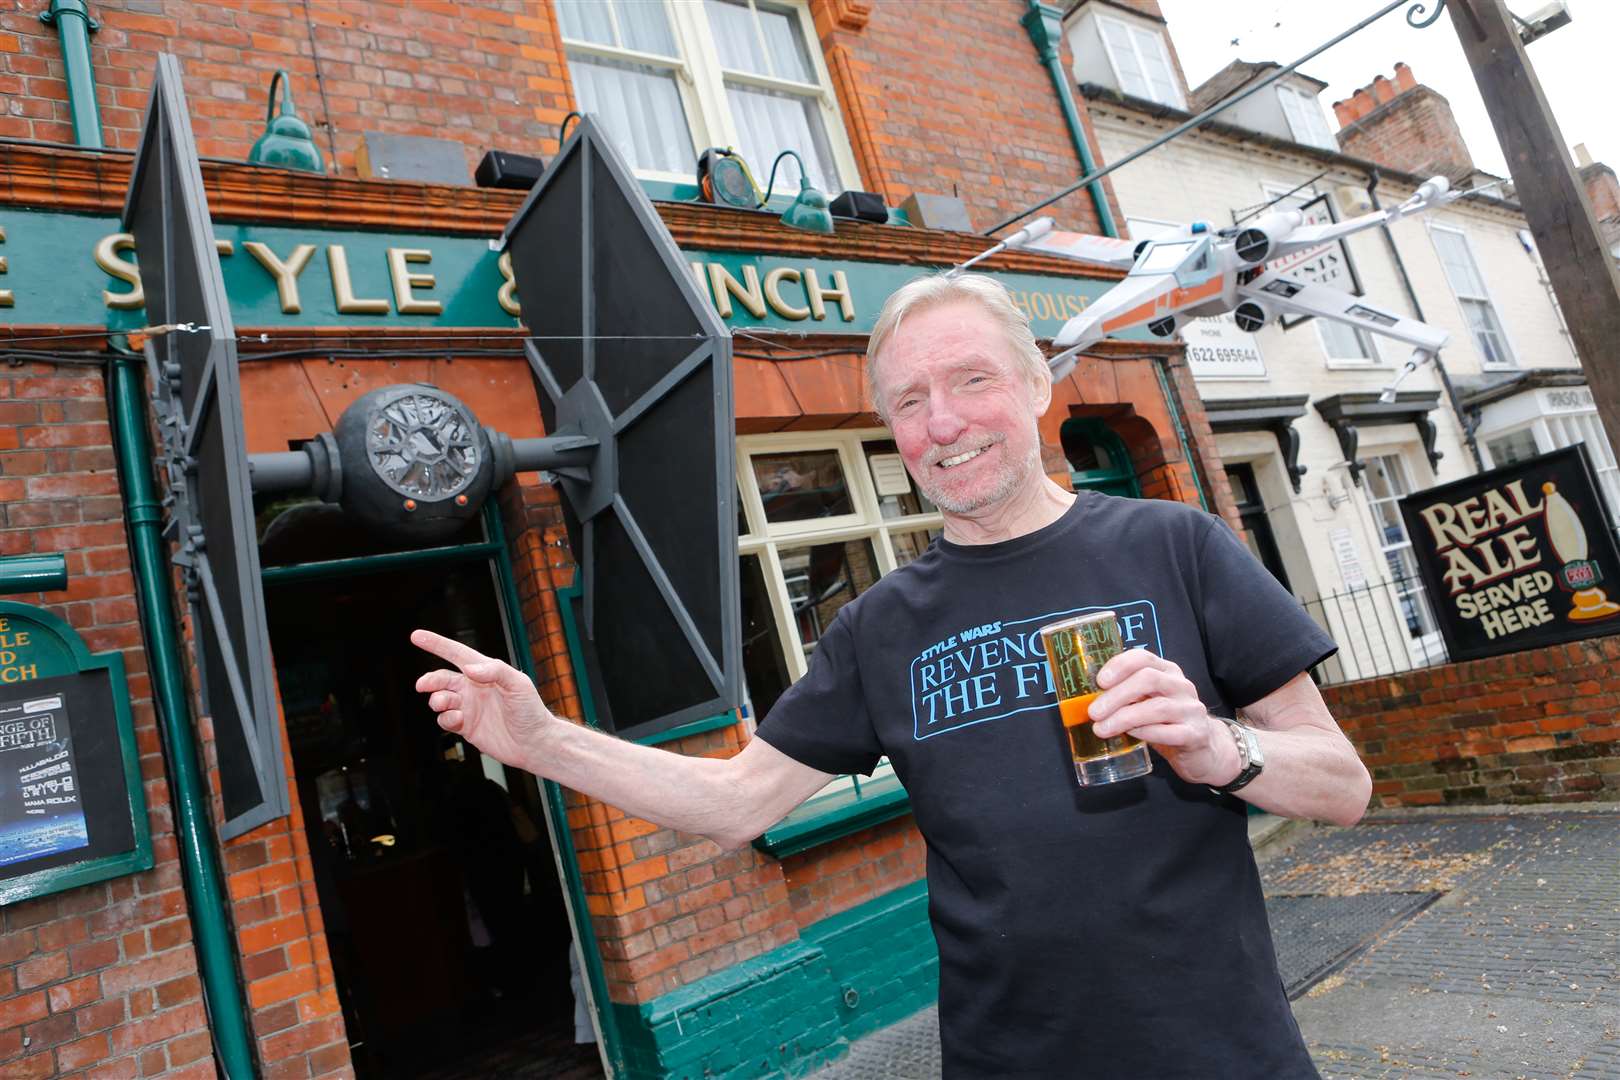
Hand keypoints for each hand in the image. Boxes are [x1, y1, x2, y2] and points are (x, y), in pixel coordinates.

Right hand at [412, 629, 556, 770]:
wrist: (535, 744)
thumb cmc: (531, 710)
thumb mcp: (519, 684)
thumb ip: (495, 671)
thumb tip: (469, 668)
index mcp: (486, 672)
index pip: (457, 654)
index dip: (437, 644)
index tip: (416, 635)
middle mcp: (474, 688)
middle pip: (442, 678)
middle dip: (430, 680)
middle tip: (422, 685)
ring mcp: (469, 707)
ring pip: (440, 699)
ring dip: (437, 700)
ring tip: (444, 703)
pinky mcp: (466, 727)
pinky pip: (445, 720)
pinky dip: (446, 718)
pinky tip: (458, 720)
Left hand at [1087, 649, 1239, 786]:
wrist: (1201, 750)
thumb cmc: (1165, 722)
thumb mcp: (1147, 701)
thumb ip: (1126, 695)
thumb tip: (1088, 698)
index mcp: (1167, 672)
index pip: (1143, 658)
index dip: (1119, 665)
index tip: (1100, 681)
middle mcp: (1182, 686)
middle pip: (1148, 679)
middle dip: (1116, 695)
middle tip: (1094, 712)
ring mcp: (1191, 710)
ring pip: (1156, 707)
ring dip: (1123, 718)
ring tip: (1101, 729)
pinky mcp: (1196, 734)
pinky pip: (1168, 732)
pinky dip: (1144, 733)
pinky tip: (1130, 736)